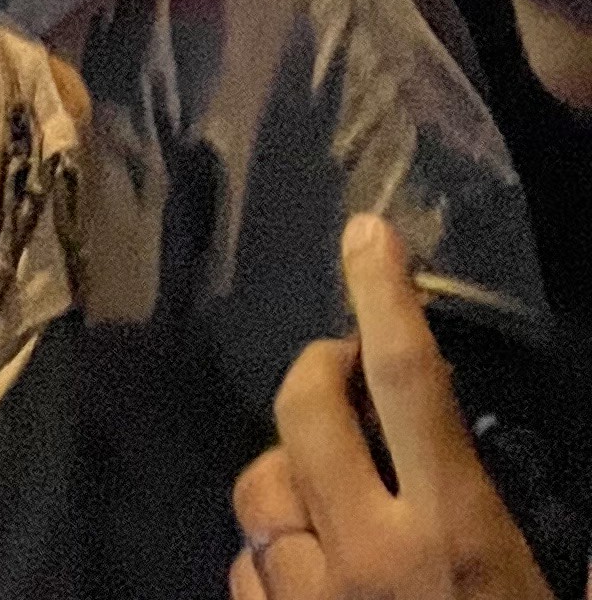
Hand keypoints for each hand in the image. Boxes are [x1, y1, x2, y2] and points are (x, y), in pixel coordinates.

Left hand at [228, 217, 553, 599]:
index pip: (407, 381)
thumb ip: (579, 553)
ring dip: (288, 471)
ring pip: (259, 491)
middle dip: (319, 369)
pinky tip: (304, 559)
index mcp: (454, 536)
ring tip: (326, 479)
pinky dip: (268, 551)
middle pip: (305, 413)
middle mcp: (368, 556)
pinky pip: (243, 570)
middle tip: (348, 371)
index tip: (369, 235)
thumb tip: (583, 517)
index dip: (384, 295)